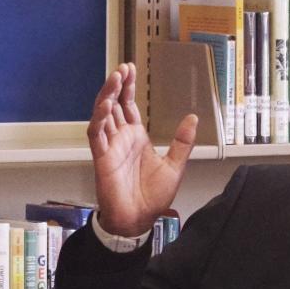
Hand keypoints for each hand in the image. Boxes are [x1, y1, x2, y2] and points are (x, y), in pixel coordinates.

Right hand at [87, 63, 197, 237]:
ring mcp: (110, 147)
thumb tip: (192, 119)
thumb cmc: (152, 198)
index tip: (130, 70)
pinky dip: (99, 118)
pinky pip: (96, 133)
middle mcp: (121, 139)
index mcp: (136, 138)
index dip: (128, 88)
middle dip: (117, 85)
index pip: (129, 106)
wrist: (139, 220)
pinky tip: (106, 105)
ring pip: (103, 114)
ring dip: (107, 95)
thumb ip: (182, 142)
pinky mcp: (102, 157)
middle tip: (122, 68)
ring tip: (114, 79)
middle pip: (115, 105)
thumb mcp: (175, 166)